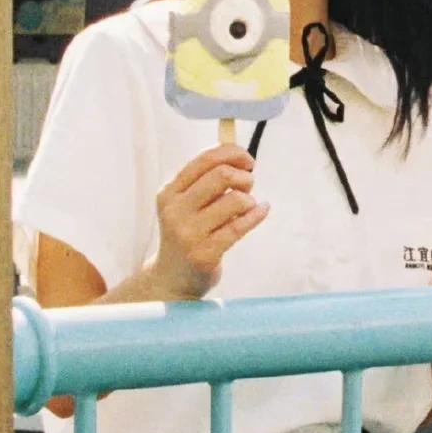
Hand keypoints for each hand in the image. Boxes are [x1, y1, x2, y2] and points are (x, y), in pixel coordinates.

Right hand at [151, 144, 267, 298]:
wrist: (172, 278)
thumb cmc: (188, 233)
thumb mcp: (186, 204)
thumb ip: (206, 179)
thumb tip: (238, 154)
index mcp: (169, 192)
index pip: (205, 160)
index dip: (232, 153)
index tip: (248, 161)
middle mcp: (175, 210)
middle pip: (221, 175)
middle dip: (244, 177)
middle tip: (248, 186)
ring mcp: (188, 234)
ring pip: (235, 199)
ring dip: (249, 199)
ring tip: (247, 207)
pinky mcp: (204, 254)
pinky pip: (239, 226)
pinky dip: (257, 214)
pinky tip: (262, 210)